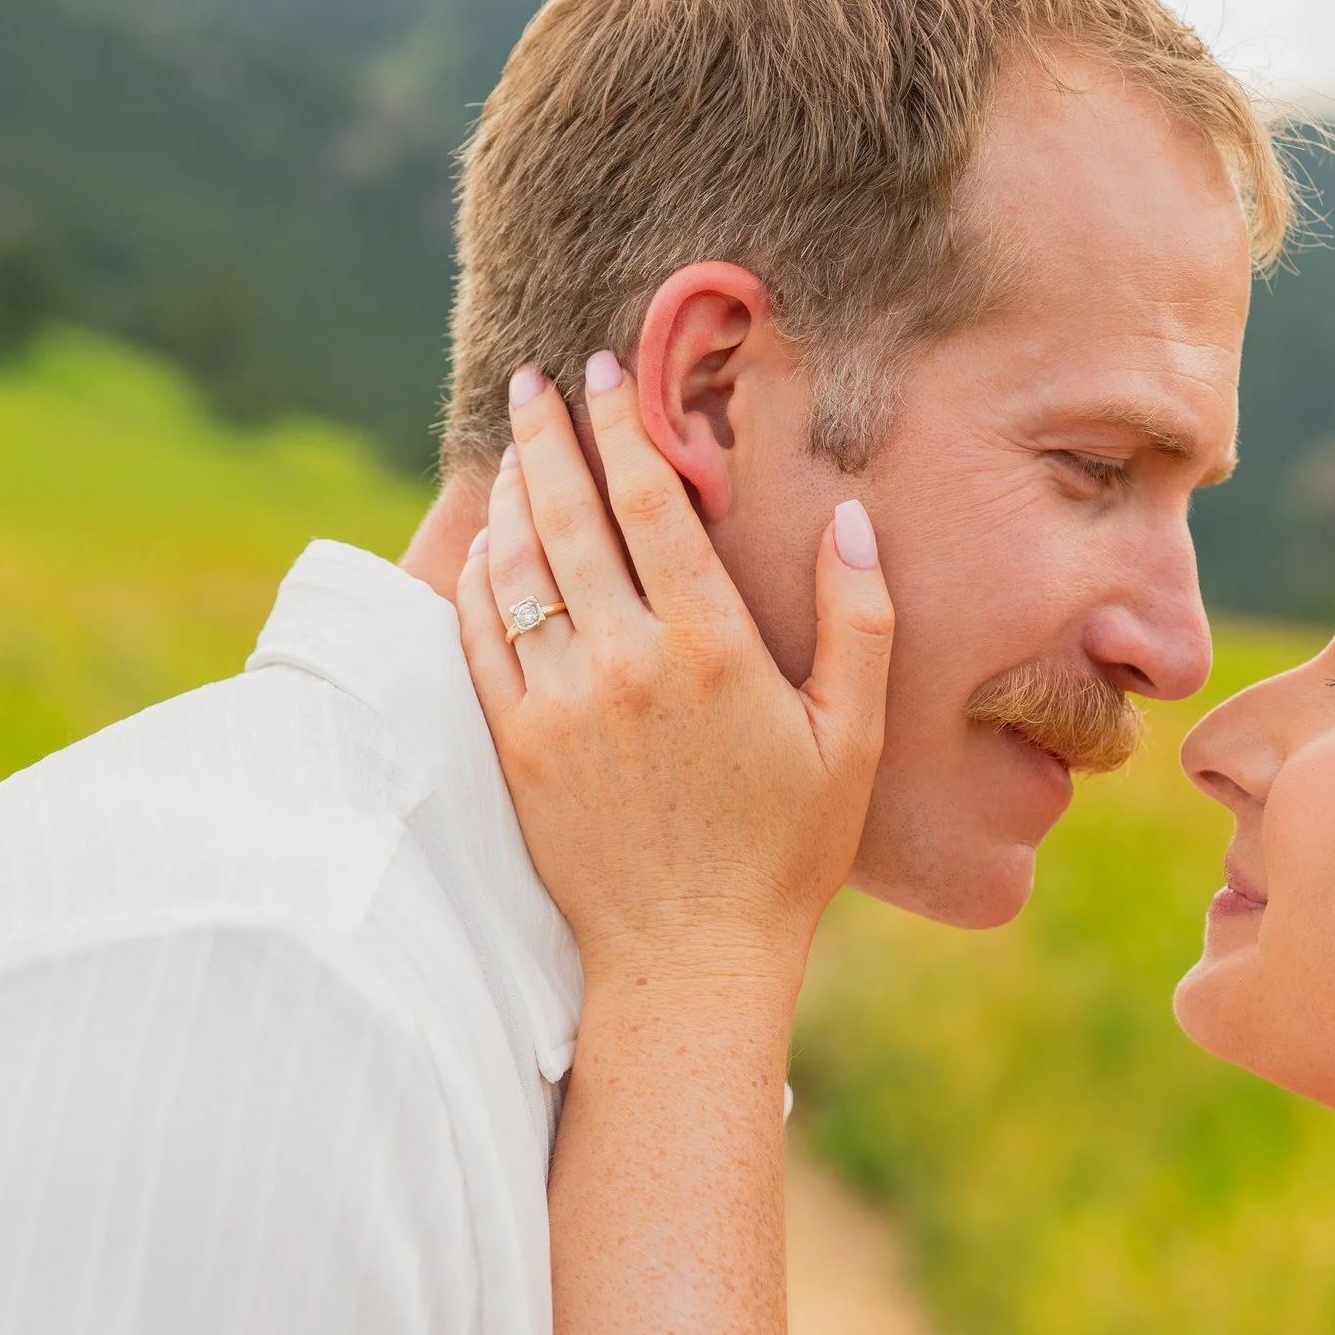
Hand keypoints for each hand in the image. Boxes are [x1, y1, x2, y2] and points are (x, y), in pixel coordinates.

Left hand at [458, 351, 893, 986]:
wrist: (688, 961)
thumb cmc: (784, 853)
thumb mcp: (850, 739)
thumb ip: (856, 621)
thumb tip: (849, 518)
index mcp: (711, 646)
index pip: (652, 501)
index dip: (624, 426)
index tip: (606, 374)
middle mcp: (626, 662)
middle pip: (571, 515)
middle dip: (550, 436)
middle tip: (535, 383)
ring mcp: (559, 703)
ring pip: (518, 568)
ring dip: (511, 496)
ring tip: (512, 449)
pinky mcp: (514, 747)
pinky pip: (479, 638)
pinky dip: (477, 578)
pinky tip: (487, 547)